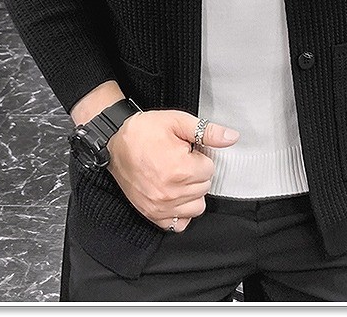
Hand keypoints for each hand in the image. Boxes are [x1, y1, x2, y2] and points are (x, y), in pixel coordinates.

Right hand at [107, 110, 239, 231]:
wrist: (114, 142)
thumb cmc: (144, 131)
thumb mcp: (178, 122)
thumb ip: (207, 131)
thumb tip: (231, 137)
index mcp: (180, 169)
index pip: (210, 169)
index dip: (200, 157)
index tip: (187, 151)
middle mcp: (171, 192)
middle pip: (205, 187)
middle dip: (197, 173)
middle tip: (181, 161)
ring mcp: (160, 207)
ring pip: (197, 206)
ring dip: (192, 192)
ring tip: (178, 177)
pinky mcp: (152, 214)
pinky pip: (179, 224)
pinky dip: (181, 212)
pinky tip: (175, 195)